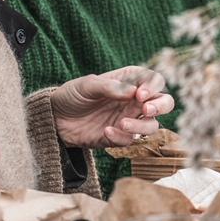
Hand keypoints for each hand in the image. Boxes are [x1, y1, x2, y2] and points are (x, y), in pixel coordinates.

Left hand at [52, 66, 175, 148]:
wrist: (55, 118)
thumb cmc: (72, 95)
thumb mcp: (87, 86)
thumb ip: (109, 87)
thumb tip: (132, 91)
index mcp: (128, 82)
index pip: (154, 80)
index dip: (153, 86)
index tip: (139, 93)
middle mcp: (133, 101)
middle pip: (164, 102)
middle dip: (161, 106)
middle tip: (146, 109)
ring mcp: (128, 119)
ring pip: (151, 125)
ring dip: (140, 126)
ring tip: (121, 123)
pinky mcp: (119, 137)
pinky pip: (129, 140)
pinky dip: (120, 137)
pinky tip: (105, 131)